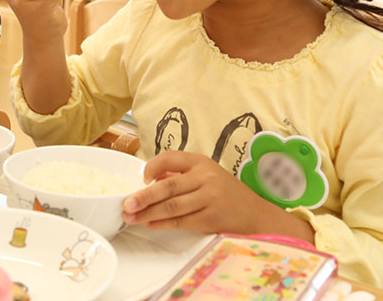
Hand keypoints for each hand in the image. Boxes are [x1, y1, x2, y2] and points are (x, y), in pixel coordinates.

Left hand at [122, 151, 313, 242]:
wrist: (256, 214)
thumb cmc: (226, 193)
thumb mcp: (206, 175)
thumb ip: (180, 175)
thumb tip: (149, 179)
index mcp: (201, 162)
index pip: (170, 158)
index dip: (152, 167)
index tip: (140, 178)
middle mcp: (206, 177)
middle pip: (168, 186)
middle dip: (143, 196)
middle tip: (126, 204)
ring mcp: (210, 198)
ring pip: (172, 206)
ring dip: (148, 213)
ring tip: (132, 217)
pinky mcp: (211, 218)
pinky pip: (181, 222)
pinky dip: (163, 224)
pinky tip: (150, 224)